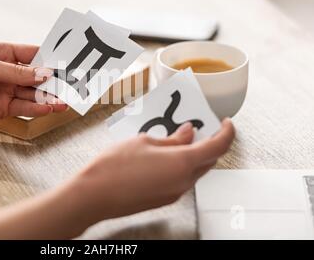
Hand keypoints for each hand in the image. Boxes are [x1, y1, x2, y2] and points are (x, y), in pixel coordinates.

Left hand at [0, 42, 66, 131]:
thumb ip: (17, 72)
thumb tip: (44, 73)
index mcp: (1, 52)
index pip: (32, 54)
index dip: (49, 59)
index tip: (67, 63)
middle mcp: (6, 71)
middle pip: (36, 75)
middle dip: (53, 81)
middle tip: (71, 85)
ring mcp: (6, 90)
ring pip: (33, 93)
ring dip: (48, 97)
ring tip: (64, 102)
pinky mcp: (4, 108)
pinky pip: (25, 107)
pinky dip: (37, 108)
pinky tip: (49, 108)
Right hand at [73, 118, 234, 222]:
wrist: (95, 195)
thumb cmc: (114, 168)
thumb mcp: (144, 142)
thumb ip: (172, 138)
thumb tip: (188, 133)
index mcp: (182, 163)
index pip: (218, 146)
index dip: (226, 132)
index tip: (226, 123)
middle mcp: (183, 181)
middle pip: (209, 160)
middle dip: (208, 142)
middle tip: (198, 127)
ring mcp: (174, 192)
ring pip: (195, 170)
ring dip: (193, 154)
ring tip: (176, 138)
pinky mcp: (164, 198)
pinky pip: (181, 179)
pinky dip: (180, 165)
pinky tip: (164, 155)